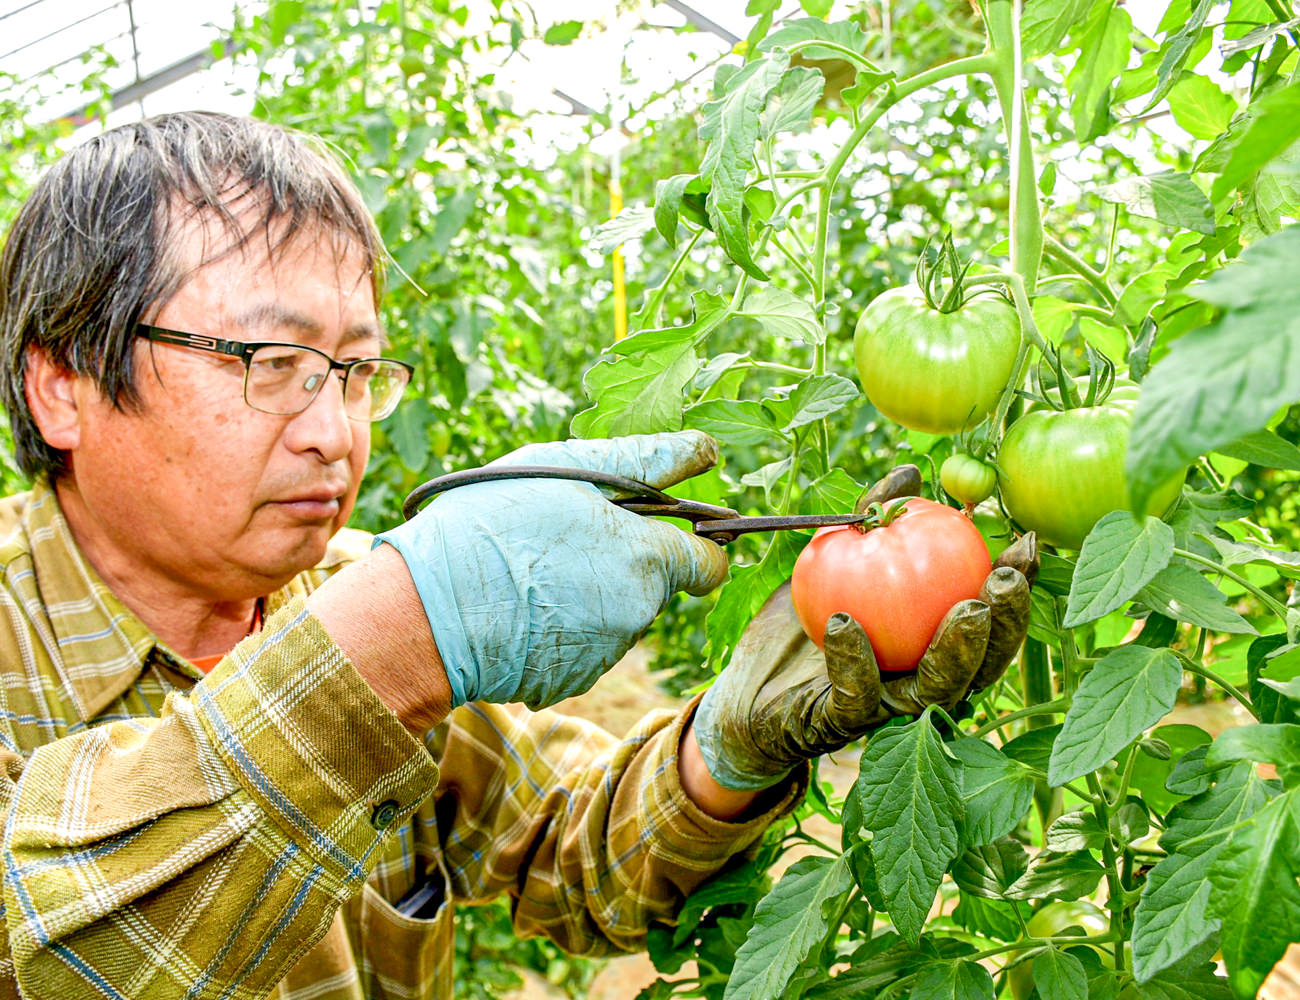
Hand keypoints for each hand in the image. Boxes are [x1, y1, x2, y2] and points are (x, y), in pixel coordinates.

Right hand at [375, 432, 728, 709]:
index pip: (708, 564)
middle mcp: (635, 615)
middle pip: (654, 587)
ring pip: (615, 616)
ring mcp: (602, 655)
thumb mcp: (566, 469)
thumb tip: (706, 451)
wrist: (424, 612)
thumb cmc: (493, 524)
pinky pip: (579, 648)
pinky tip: (519, 607)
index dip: (694, 544)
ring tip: (530, 571)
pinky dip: (559, 629)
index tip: (666, 531)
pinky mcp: (568, 681)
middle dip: (625, 563)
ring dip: (588, 594)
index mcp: (644, 560)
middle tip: (565, 539)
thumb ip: (645, 461)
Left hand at [693, 466, 1037, 790]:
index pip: (989, 618)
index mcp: (935, 644)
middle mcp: (922, 681)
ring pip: (936, 690)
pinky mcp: (838, 724)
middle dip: (1003, 622)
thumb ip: (871, 518)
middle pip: (981, 662)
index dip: (1015, 586)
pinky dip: (854, 659)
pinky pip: (855, 695)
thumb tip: (908, 473)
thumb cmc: (805, 618)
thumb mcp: (835, 558)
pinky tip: (846, 623)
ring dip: (957, 649)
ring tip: (966, 610)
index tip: (1025, 544)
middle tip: (1005, 582)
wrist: (749, 686)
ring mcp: (884, 708)